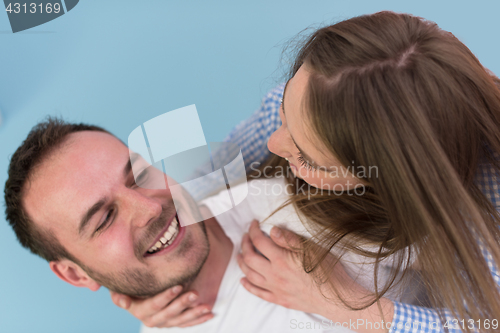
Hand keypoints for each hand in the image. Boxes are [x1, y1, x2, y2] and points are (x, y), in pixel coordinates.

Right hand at [110, 286, 213, 327]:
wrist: (133, 292)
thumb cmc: (127, 285)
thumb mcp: (119, 287)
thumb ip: (119, 294)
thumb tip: (124, 303)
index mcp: (139, 310)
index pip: (154, 304)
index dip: (166, 296)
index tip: (179, 285)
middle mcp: (150, 319)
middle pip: (169, 313)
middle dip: (183, 303)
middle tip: (195, 293)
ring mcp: (163, 322)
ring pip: (180, 320)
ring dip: (194, 313)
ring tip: (206, 306)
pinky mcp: (172, 322)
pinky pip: (187, 323)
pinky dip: (199, 319)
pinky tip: (210, 313)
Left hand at [237, 220, 393, 332]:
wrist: (336, 297)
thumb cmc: (327, 271)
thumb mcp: (310, 248)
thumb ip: (289, 239)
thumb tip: (272, 230)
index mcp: (281, 259)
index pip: (259, 241)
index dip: (253, 230)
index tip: (254, 223)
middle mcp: (274, 274)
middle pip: (249, 257)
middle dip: (244, 244)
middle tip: (246, 236)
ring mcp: (275, 288)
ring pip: (250, 274)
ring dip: (241, 263)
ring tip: (240, 254)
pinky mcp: (279, 299)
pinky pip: (257, 293)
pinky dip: (247, 285)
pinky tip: (243, 280)